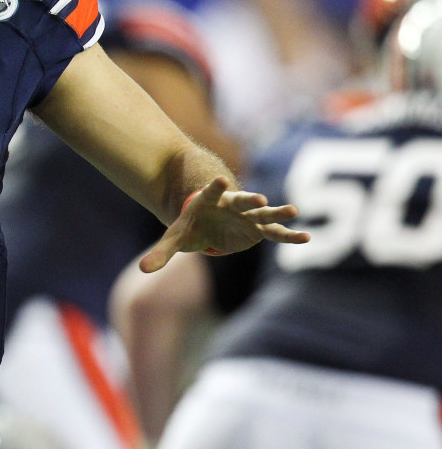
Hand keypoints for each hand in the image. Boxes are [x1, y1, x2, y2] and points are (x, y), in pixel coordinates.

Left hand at [139, 177, 305, 272]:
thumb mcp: (175, 238)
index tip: (220, 178)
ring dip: (277, 213)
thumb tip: (142, 270)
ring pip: (264, 214)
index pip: (212, 191)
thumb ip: (161, 253)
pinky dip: (289, 236)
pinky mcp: (258, 230)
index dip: (215, 186)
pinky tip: (306, 238)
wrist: (207, 222)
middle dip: (250, 200)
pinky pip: (276, 233)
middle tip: (259, 198)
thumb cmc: (191, 225)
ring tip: (293, 211)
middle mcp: (232, 204)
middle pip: (242, 200)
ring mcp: (247, 216)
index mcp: (209, 201)